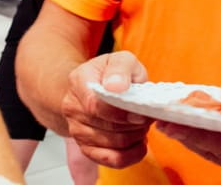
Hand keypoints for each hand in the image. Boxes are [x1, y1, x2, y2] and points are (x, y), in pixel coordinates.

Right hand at [61, 51, 152, 167]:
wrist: (95, 86)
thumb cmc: (111, 74)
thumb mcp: (121, 60)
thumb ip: (121, 68)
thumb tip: (116, 86)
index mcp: (79, 82)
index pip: (94, 104)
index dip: (120, 113)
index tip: (140, 113)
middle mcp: (73, 108)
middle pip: (106, 126)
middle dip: (134, 124)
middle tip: (147, 116)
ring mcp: (77, 131)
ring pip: (112, 144)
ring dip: (135, 137)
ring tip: (142, 125)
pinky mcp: (87, 149)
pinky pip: (111, 160)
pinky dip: (131, 155)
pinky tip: (139, 142)